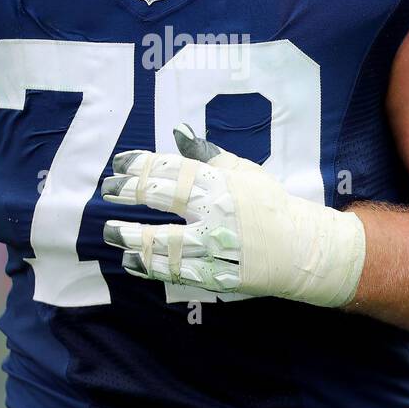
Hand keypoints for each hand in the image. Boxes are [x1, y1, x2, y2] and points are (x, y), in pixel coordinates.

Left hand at [102, 123, 365, 306]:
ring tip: (113, 234)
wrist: (302, 249)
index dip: (141, 166)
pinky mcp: (217, 275)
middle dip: (130, 193)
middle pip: (165, 199)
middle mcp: (217, 213)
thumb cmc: (269, 205)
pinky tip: (131, 261)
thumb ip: (207, 155)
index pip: (174, 170)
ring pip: (167, 241)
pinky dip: (151, 266)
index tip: (118, 165)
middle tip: (107, 191)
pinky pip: (177, 272)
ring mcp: (216, 247)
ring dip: (135, 238)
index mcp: (223, 184)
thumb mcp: (244, 172)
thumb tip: (178, 131)